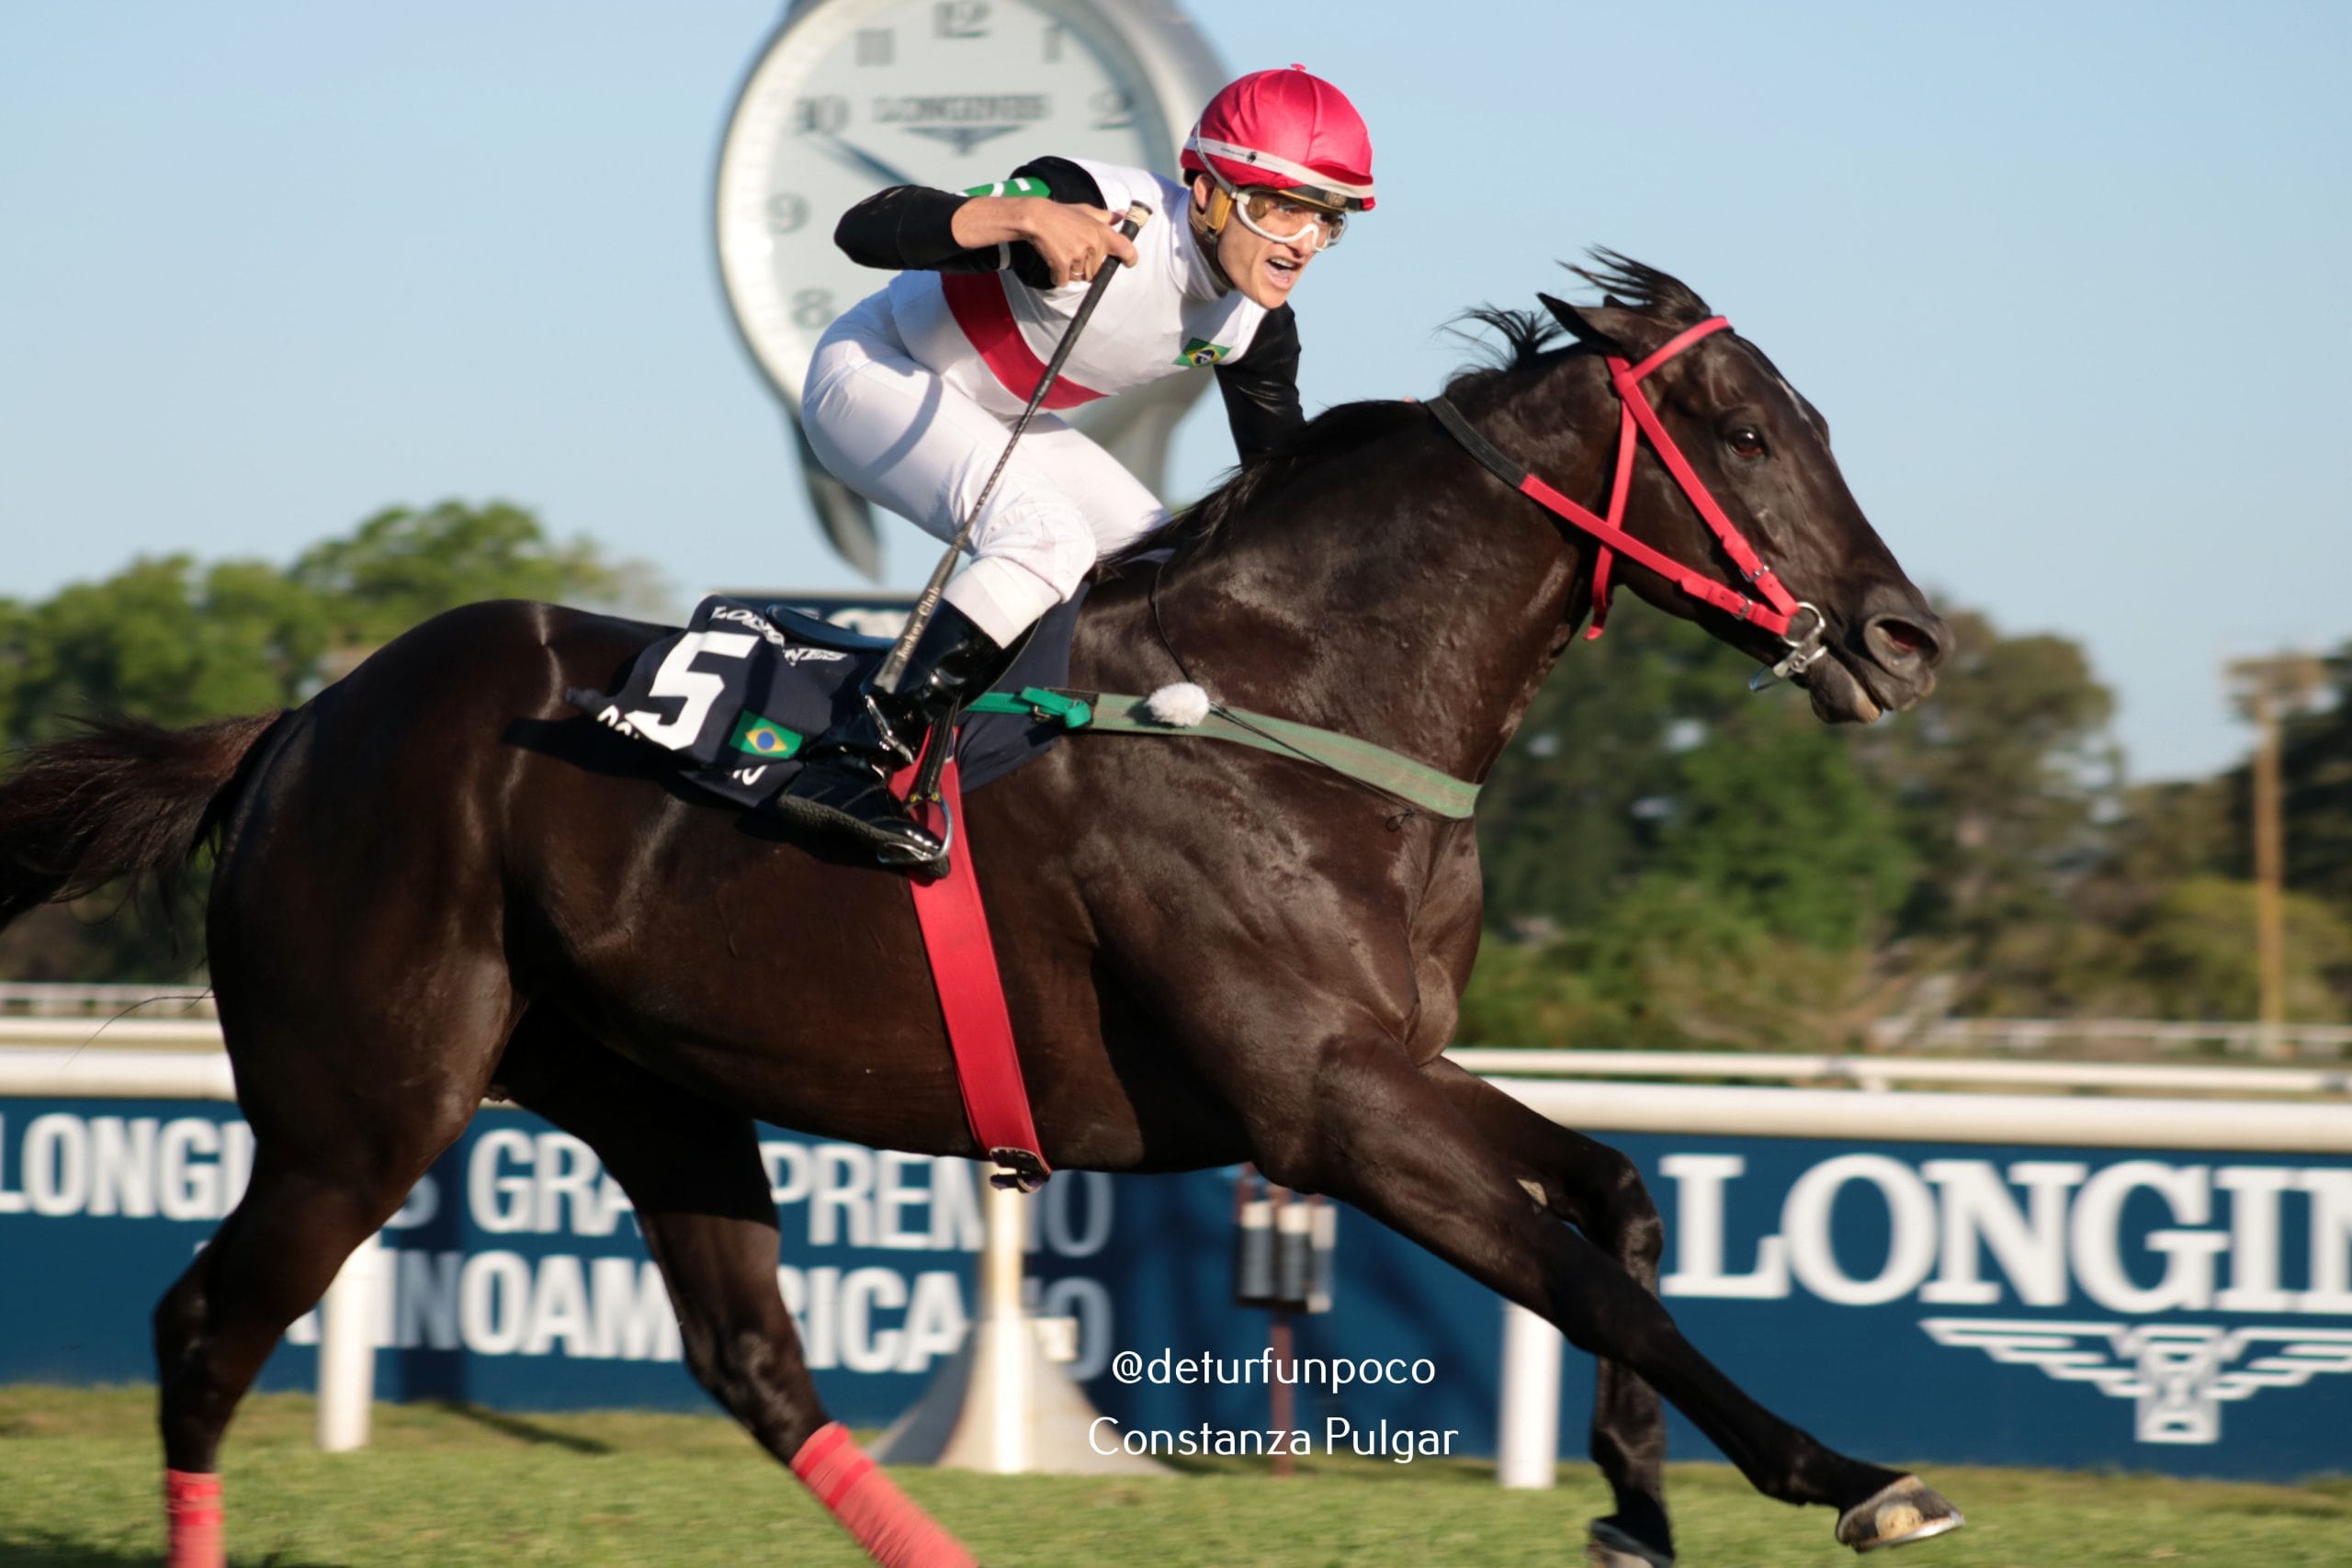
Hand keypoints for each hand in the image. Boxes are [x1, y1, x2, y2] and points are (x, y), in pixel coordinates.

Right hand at [954, 198, 1139, 286]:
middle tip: (1075, 251)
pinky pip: (1064, 281)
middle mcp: (1094, 246)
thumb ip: (1106, 216)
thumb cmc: (1062, 214)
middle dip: (1087, 266)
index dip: (1130, 259)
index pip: (1127, 251)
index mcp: (1103, 233)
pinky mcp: (1064, 266)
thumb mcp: (1086, 211)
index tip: (1127, 262)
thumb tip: (1122, 215)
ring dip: (1072, 272)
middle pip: (1097, 271)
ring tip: (1063, 254)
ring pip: (1080, 277)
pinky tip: (1054, 263)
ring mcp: (1079, 257)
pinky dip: (1058, 276)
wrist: (1037, 218)